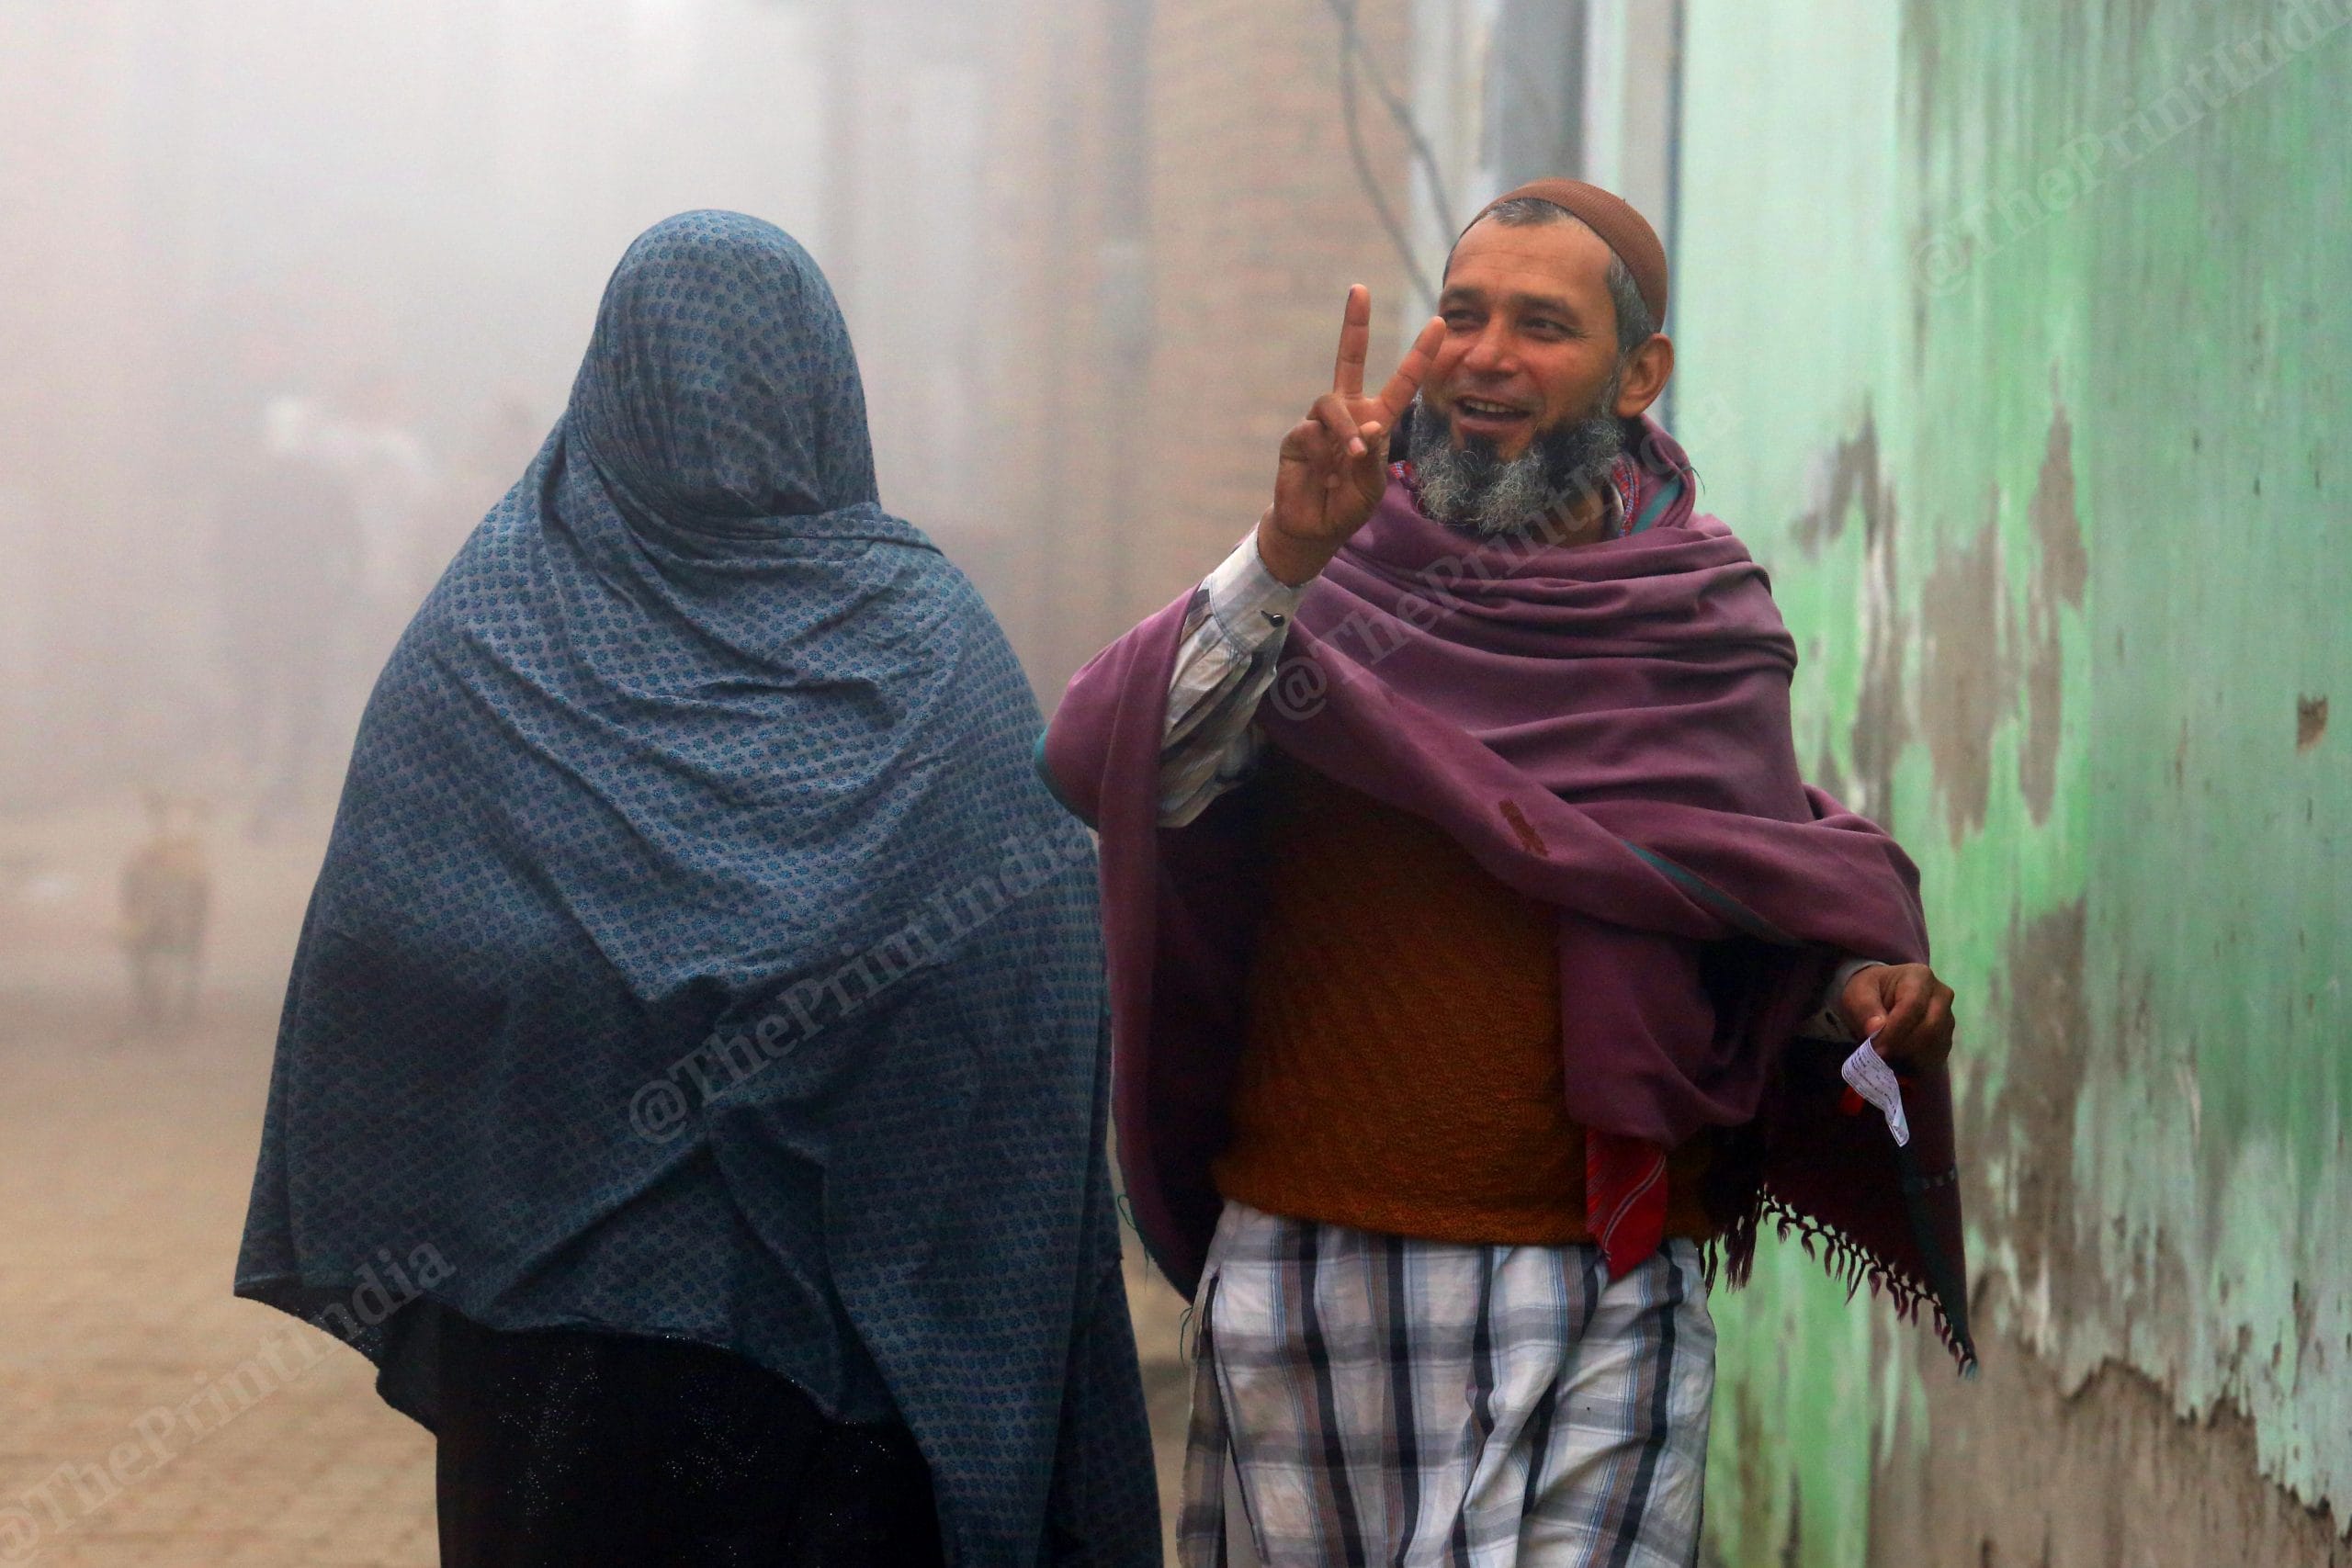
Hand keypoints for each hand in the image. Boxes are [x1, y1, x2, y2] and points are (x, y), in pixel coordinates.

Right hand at [1259, 286, 1449, 585]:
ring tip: (1351, 457)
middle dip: (1354, 324)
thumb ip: (1373, 458)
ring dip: (1345, 429)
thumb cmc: (1347, 506)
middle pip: (1350, 359)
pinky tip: (1325, 470)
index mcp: (1377, 420)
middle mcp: (1349, 413)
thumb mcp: (1371, 488)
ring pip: (1331, 402)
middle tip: (1359, 289)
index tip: (1438, 323)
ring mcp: (1321, 422)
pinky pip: (1312, 429)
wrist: (1311, 527)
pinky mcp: (1297, 436)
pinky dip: (1325, 448)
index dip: (1419, 354)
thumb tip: (1368, 425)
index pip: (1403, 382)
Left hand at [1839, 962, 1955, 1069]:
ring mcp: (1947, 1017)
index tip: (1875, 1048)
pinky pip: (1938, 1057)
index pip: (1913, 1006)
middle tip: (1879, 1059)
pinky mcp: (1946, 1037)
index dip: (1894, 1030)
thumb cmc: (1870, 992)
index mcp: (1919, 977)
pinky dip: (1917, 1066)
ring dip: (1910, 1058)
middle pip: (1930, 1027)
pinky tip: (1898, 1066)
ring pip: (1936, 1044)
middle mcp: (1941, 995)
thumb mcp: (1858, 993)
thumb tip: (1875, 1028)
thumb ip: (1865, 1008)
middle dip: (1902, 1047)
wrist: (1882, 996)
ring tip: (1886, 1062)